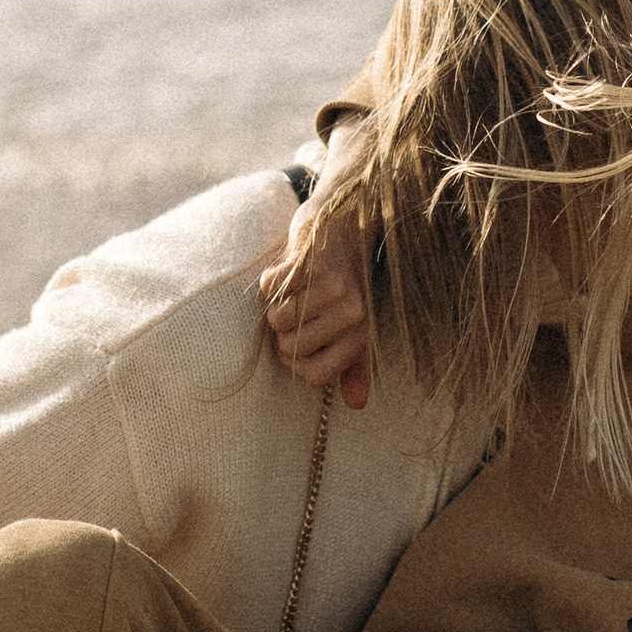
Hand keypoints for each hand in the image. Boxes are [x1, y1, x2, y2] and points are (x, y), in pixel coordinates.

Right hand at [259, 235, 371, 407]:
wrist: (344, 227)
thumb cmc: (345, 284)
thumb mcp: (356, 327)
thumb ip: (353, 367)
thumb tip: (357, 404)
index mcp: (361, 333)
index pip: (314, 374)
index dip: (295, 363)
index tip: (298, 343)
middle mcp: (352, 311)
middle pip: (291, 348)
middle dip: (282, 334)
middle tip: (294, 312)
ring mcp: (333, 285)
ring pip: (277, 319)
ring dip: (274, 306)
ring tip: (293, 292)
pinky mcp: (311, 260)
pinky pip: (271, 288)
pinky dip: (271, 281)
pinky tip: (289, 271)